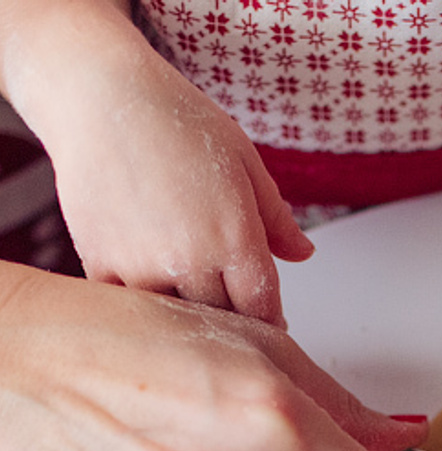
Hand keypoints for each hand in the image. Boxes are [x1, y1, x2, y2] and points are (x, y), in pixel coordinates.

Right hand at [6, 1, 309, 324]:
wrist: (96, 95)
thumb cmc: (175, 120)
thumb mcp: (244, 162)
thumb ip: (276, 217)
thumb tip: (304, 254)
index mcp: (236, 238)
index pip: (263, 308)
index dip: (269, 321)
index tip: (269, 324)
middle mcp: (191, 259)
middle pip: (223, 319)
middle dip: (234, 320)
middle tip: (234, 314)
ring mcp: (143, 266)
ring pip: (177, 320)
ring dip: (189, 317)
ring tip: (194, 300)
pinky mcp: (101, 264)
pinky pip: (131, 307)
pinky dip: (144, 305)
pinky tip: (153, 291)